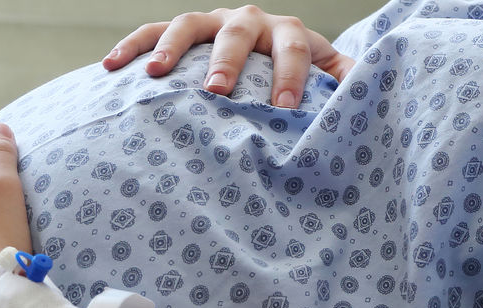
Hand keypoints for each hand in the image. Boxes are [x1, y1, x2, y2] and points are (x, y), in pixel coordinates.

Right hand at [102, 5, 354, 107]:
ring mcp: (210, 23)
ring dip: (170, 47)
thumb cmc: (292, 76)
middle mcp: (248, 21)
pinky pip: (150, 31)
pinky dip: (131, 46)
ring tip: (155, 74)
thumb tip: (373, 99)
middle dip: (227, 60)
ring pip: (188, 24)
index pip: (295, 47)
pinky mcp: (180, 33)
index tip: (285, 111)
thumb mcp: (324, 77)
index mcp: (288, 33)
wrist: (263, 53)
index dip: (291, 77)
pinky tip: (109, 66)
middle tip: (216, 91)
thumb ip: (344, 84)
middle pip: (238, 30)